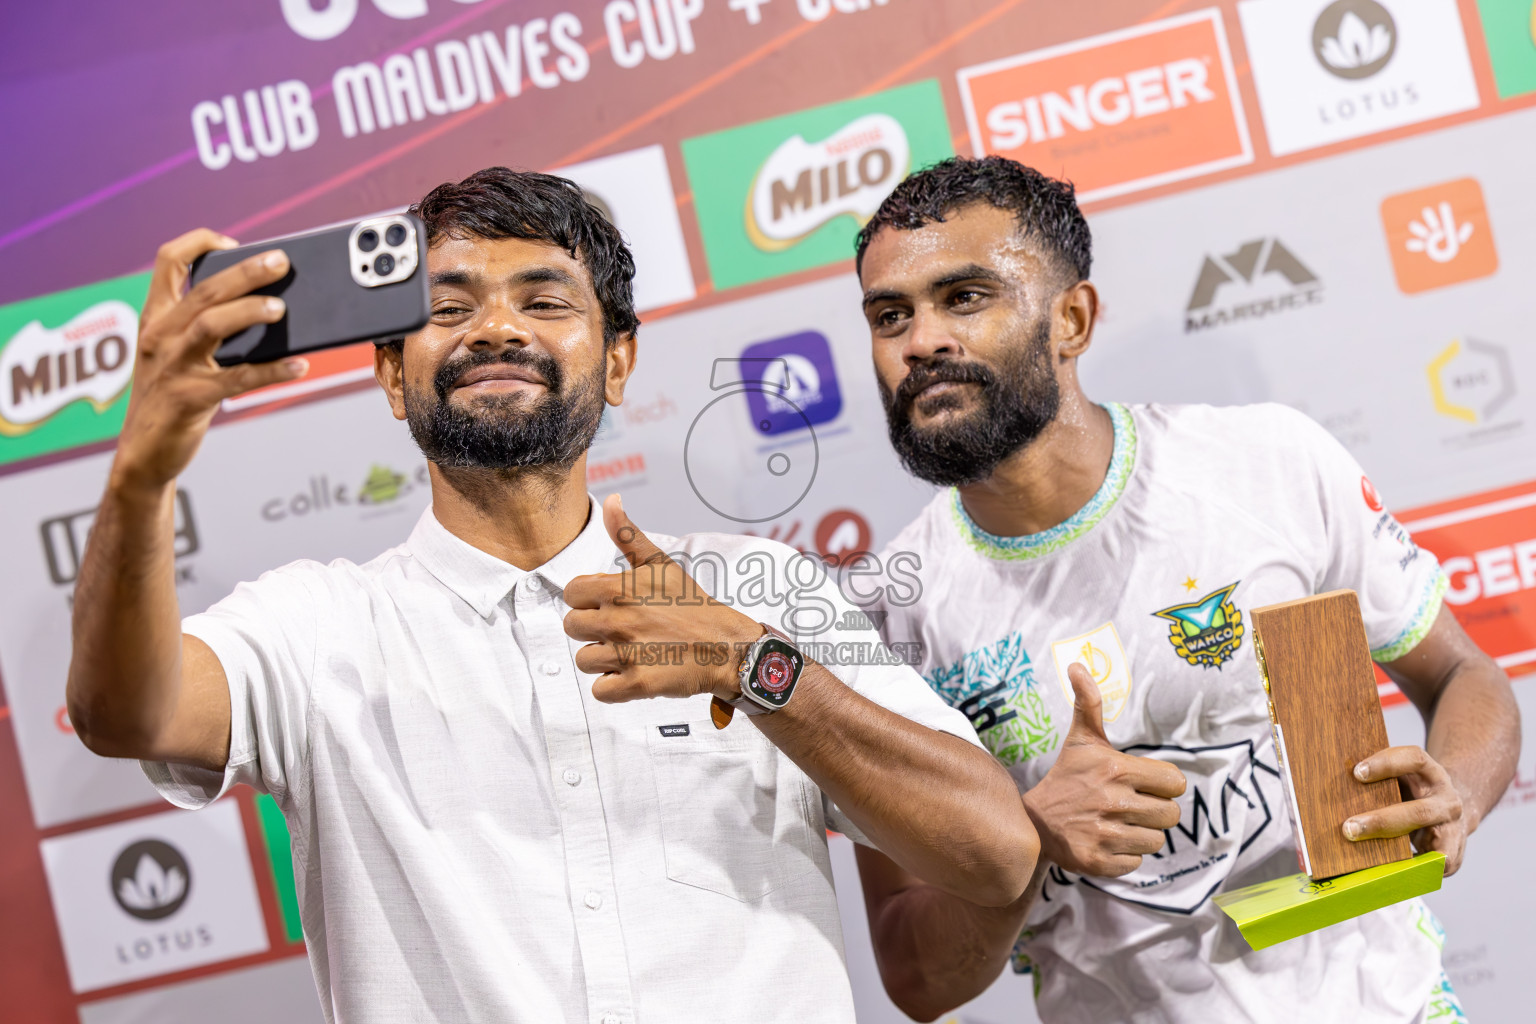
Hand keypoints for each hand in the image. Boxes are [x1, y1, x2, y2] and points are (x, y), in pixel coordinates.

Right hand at [112, 229, 307, 490]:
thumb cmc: (171, 395)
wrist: (144, 452)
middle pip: (203, 290)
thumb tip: (272, 306)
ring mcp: (172, 366)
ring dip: (250, 312)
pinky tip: (300, 366)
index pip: (168, 262)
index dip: (199, 243)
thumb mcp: (178, 353)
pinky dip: (272, 371)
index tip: (232, 240)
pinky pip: (238, 379)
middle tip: (281, 262)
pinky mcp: (189, 398)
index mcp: (156, 317)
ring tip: (282, 309)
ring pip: (211, 324)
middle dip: (245, 272)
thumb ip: (208, 327)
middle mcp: (159, 335)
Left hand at [563, 494, 762, 703]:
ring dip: (603, 659)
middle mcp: (619, 621)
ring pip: (584, 660)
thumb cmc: (694, 606)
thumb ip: (628, 534)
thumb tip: (610, 500)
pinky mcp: (638, 684)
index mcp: (619, 590)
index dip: (588, 600)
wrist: (728, 647)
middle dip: (593, 630)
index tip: (611, 605)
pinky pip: (600, 691)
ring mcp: (627, 655)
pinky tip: (633, 673)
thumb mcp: (661, 565)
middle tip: (623, 630)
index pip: (572, 594)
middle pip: (572, 627)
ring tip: (631, 652)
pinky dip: (614, 687)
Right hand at [1022, 664, 1186, 876]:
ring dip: (1140, 834)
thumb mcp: (1081, 740)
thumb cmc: (1066, 778)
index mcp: (1116, 769)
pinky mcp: (1098, 861)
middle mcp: (1113, 802)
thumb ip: (1088, 703)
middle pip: (1170, 815)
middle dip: (1154, 811)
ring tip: (1116, 824)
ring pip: (1156, 841)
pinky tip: (1106, 841)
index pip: (1175, 783)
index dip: (1162, 784)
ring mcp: (1105, 834)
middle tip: (1130, 806)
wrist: (1032, 822)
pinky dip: (1124, 856)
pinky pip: (1137, 863)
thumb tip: (1077, 666)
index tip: (1141, 785)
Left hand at [1344, 746, 1466, 874]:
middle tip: (1349, 829)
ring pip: (1435, 848)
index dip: (1386, 764)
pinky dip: (1420, 873)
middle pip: (1418, 812)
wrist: (1447, 805)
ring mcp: (1452, 826)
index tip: (1356, 772)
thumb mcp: (1397, 774)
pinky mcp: (1455, 850)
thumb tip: (1321, 792)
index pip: (1413, 759)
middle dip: (1381, 823)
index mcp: (1429, 771)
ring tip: (1370, 865)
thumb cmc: (1408, 788)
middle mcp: (1445, 798)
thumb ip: (1372, 780)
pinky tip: (1395, 877)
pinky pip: (1442, 866)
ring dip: (1402, 858)